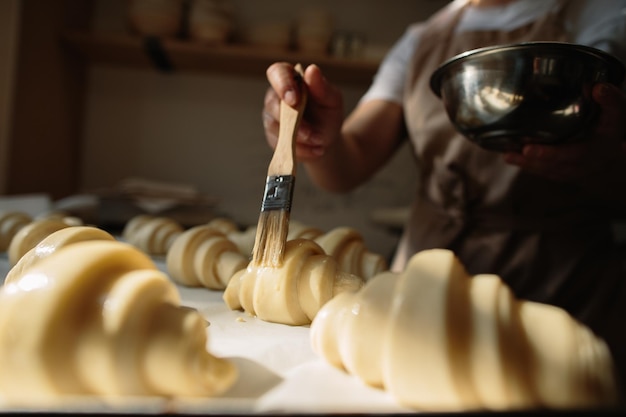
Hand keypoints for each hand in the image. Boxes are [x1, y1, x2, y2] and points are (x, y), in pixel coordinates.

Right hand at [262, 63, 343, 161]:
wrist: (327, 139)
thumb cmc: (328, 113)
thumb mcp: (332, 100)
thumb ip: (322, 87)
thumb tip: (312, 69)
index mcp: (290, 80)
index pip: (277, 72)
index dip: (282, 84)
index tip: (294, 100)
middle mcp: (276, 97)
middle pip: (273, 104)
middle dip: (295, 122)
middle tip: (313, 134)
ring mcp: (272, 117)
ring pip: (275, 127)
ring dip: (299, 138)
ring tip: (319, 143)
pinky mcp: (272, 136)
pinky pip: (280, 144)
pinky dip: (300, 150)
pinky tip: (315, 150)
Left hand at [503, 83, 625, 183]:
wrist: (605, 161)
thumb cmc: (607, 132)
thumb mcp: (615, 116)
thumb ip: (610, 101)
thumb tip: (596, 88)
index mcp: (595, 149)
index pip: (577, 152)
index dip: (555, 151)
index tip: (533, 148)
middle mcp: (581, 164)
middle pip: (558, 163)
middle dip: (541, 157)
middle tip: (524, 150)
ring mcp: (568, 171)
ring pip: (547, 170)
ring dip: (527, 164)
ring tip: (509, 155)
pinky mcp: (557, 174)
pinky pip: (542, 172)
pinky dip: (526, 165)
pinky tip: (510, 156)